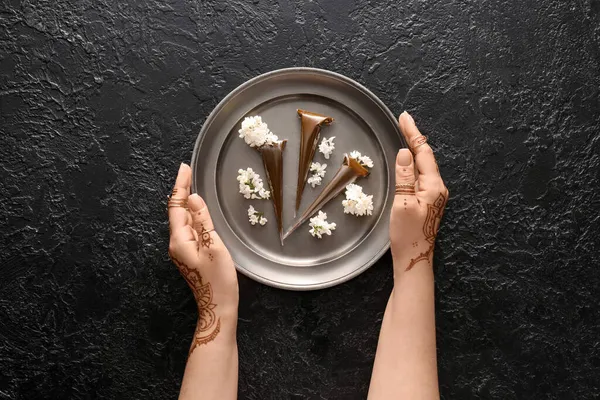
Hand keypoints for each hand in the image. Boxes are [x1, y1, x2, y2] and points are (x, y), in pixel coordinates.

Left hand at [168, 163, 238, 352]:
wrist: (218, 306)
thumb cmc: (218, 280)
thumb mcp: (214, 246)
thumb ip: (203, 221)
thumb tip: (193, 198)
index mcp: (180, 240)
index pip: (176, 207)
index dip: (180, 186)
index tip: (185, 168)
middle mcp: (177, 244)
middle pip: (177, 212)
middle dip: (182, 191)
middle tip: (189, 171)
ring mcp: (182, 250)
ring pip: (183, 220)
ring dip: (187, 203)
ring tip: (191, 184)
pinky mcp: (190, 255)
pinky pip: (189, 230)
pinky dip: (192, 216)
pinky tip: (198, 211)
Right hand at [390, 112, 448, 272]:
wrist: (414, 258)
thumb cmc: (407, 234)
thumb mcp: (403, 203)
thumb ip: (404, 177)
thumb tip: (404, 153)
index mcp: (433, 185)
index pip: (422, 153)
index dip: (413, 134)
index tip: (404, 118)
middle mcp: (437, 187)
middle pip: (426, 156)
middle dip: (414, 137)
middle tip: (403, 121)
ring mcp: (434, 195)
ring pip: (424, 165)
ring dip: (414, 149)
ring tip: (406, 133)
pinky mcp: (428, 201)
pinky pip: (421, 175)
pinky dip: (414, 163)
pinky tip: (408, 160)